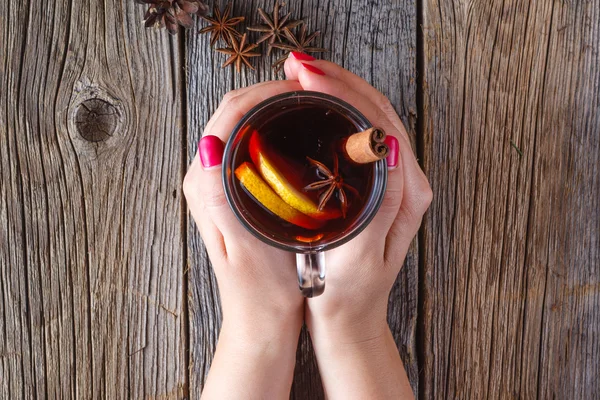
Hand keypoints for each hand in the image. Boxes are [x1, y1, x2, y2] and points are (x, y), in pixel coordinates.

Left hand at [183, 80, 304, 398]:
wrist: (260, 318)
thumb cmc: (258, 291)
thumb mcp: (243, 248)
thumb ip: (221, 199)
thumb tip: (209, 146)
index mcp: (205, 184)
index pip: (229, 117)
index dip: (263, 94)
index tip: (300, 88)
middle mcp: (206, 177)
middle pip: (233, 113)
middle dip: (269, 93)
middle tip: (311, 90)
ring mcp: (220, 182)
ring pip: (243, 124)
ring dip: (272, 107)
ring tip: (309, 103)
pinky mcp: (235, 190)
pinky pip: (251, 141)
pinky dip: (274, 126)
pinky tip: (300, 131)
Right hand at [284, 54, 431, 398]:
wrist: (351, 319)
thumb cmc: (350, 296)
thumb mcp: (363, 259)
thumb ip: (381, 207)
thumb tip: (386, 147)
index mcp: (406, 192)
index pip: (379, 123)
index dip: (343, 92)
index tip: (306, 77)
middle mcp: (405, 180)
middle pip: (377, 111)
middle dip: (339, 81)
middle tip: (297, 65)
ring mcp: (390, 180)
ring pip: (368, 118)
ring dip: (336, 90)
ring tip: (300, 76)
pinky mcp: (374, 185)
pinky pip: (357, 134)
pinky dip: (335, 111)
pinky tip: (310, 106)